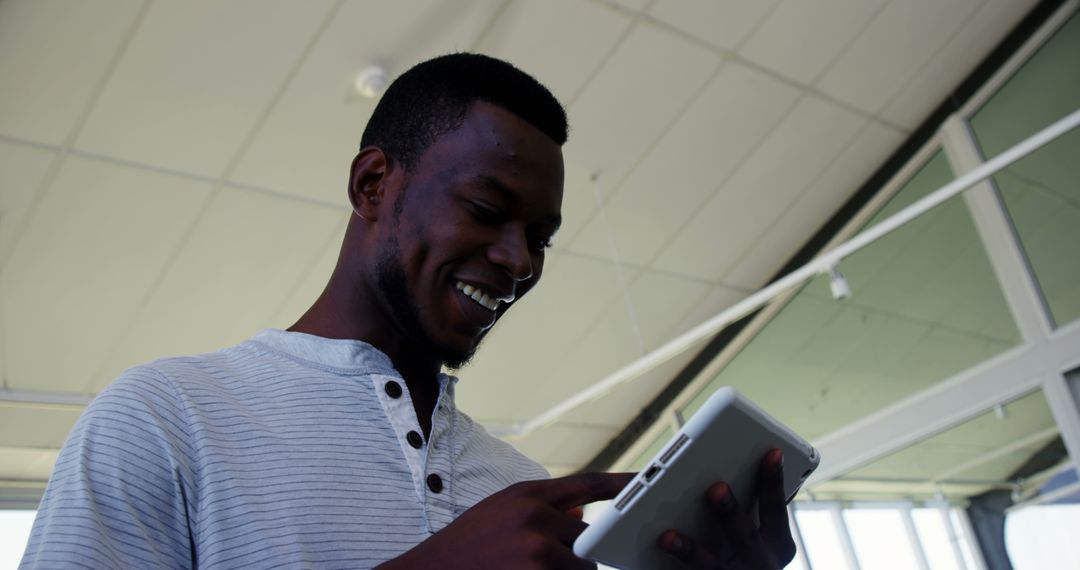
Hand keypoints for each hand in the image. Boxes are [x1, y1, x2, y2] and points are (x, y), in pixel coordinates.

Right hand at [377, 471, 633, 569]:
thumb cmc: (466, 546)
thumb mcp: (501, 513)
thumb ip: (542, 511)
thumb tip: (581, 516)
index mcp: (528, 494)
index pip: (588, 483)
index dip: (621, 483)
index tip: (648, 481)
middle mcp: (535, 517)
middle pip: (588, 535)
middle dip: (577, 552)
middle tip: (546, 560)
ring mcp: (536, 551)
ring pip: (581, 566)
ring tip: (530, 567)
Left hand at [658, 449, 796, 568]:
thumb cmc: (739, 550)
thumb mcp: (749, 531)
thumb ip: (735, 501)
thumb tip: (685, 466)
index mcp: (775, 542)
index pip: (775, 507)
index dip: (774, 480)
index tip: (773, 452)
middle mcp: (761, 562)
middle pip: (745, 535)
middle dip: (730, 510)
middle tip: (716, 488)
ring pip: (711, 565)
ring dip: (690, 549)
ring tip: (668, 536)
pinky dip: (673, 561)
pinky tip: (658, 549)